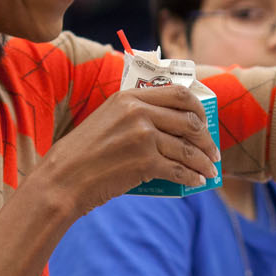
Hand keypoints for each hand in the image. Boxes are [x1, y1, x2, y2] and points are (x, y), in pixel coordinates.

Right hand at [38, 78, 221, 215]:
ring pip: (187, 148)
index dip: (198, 109)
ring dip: (204, 162)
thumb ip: (134, 115)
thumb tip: (168, 127)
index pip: (178, 94)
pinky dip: (191, 176)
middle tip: (212, 151)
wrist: (63, 179)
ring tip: (210, 171)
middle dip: (207, 138)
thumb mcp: (106, 120)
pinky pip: (179, 169)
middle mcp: (139, 112)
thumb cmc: (82, 154)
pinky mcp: (145, 162)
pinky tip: (196, 182)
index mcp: (130, 97)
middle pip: (189, 121)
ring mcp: (143, 136)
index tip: (204, 122)